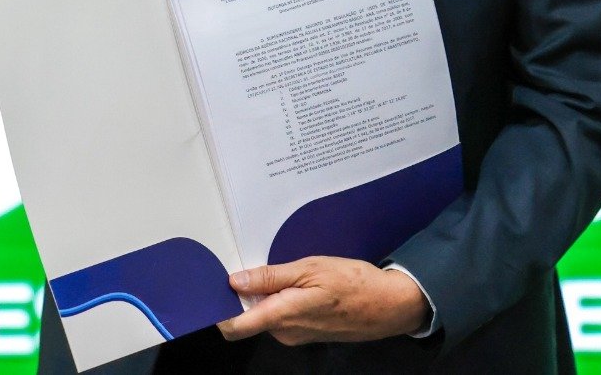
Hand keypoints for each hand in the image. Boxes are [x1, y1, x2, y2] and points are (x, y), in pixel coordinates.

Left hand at [216, 258, 429, 345]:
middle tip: (254, 265)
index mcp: (281, 315)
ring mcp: (295, 335)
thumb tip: (235, 281)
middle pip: (247, 318)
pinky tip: (299, 283)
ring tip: (285, 270)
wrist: (387, 306)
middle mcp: (284, 332)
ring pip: (265, 316)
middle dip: (245, 295)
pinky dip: (281, 300)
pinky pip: (281, 317)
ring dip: (266, 295)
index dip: (218, 311)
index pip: (234, 327)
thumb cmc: (352, 282)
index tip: (213, 288)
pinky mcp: (306, 334)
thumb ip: (271, 276)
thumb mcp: (311, 268)